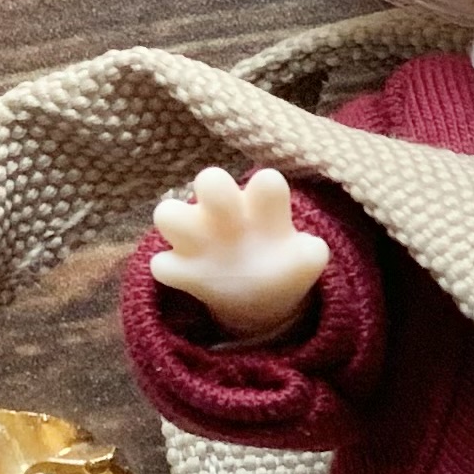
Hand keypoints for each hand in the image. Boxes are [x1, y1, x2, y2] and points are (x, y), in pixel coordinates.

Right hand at [150, 167, 326, 340]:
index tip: (270, 200)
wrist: (260, 293)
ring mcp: (199, 239)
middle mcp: (227, 213)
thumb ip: (311, 254)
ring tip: (201, 244)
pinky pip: (161, 264)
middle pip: (209, 180)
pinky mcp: (181, 269)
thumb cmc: (282, 261)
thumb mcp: (305, 260)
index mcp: (261, 204)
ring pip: (167, 214)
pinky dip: (172, 270)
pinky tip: (192, 279)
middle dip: (215, 189)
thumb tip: (312, 250)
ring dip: (179, 223)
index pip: (264, 182)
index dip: (267, 187)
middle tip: (229, 215)